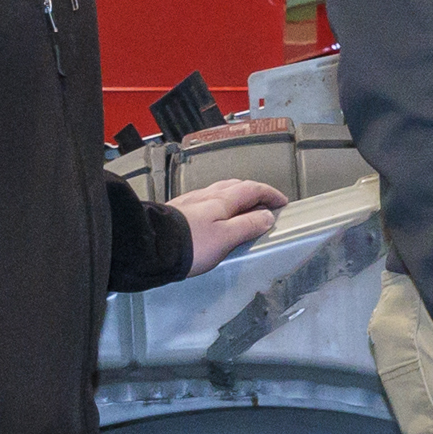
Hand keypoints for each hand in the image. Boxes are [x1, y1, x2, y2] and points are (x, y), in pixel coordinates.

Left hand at [169, 177, 291, 273]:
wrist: (151, 246)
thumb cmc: (190, 245)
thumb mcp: (226, 238)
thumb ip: (248, 226)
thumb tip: (267, 216)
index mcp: (223, 200)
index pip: (253, 189)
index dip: (270, 194)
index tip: (281, 201)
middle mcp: (207, 195)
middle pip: (236, 186)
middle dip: (254, 192)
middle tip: (265, 203)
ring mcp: (191, 201)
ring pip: (219, 191)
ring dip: (235, 196)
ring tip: (242, 208)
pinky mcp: (178, 210)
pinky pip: (205, 201)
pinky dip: (218, 204)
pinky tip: (214, 215)